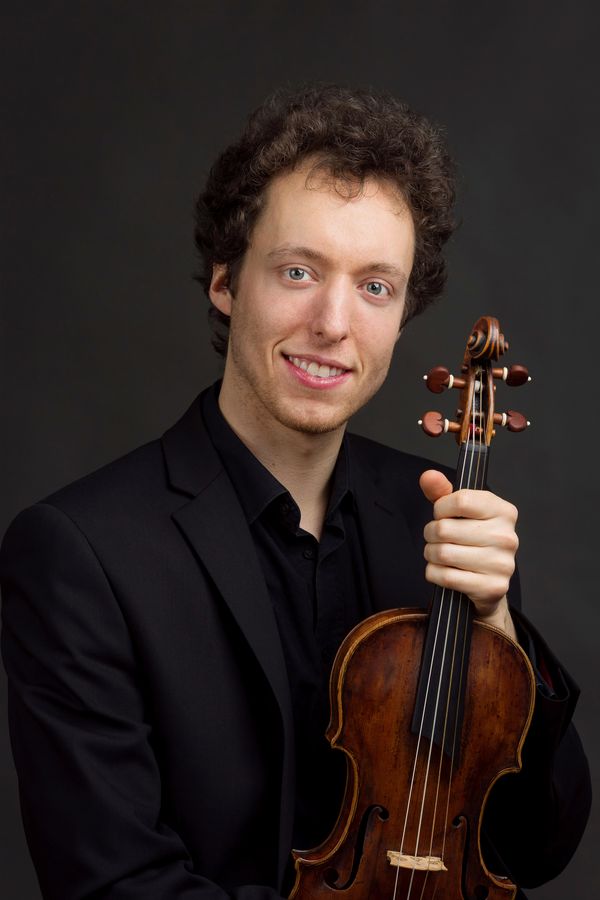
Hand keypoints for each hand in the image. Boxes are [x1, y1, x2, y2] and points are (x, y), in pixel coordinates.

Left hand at [419, 469, 517, 639]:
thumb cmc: (471, 540)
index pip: (460, 500)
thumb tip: (428, 476)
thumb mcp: (459, 512)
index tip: (442, 514)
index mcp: (504, 511)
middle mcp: (507, 536)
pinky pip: (446, 577)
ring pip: (442, 553)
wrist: (487, 583)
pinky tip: (442, 570)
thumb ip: (442, 492)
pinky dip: (434, 573)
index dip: (441, 508)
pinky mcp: (493, 587)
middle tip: (436, 538)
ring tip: (438, 554)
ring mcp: (502, 563)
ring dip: (430, 554)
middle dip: (430, 534)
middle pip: (444, 529)